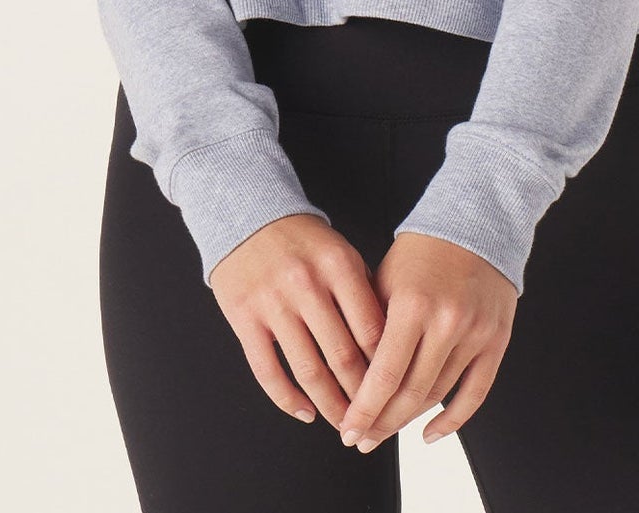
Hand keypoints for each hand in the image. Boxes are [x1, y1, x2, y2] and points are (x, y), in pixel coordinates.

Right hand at [209, 213, 386, 429]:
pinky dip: (287, 399)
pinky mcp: (244, 318)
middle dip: (361, 396)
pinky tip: (305, 412)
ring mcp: (273, 302)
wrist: (247, 214)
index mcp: (338, 265)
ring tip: (342, 423)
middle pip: (342, 356)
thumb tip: (392, 346)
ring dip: (329, 405)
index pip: (371, 329)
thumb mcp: (341, 253)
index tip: (394, 390)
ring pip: (308, 370)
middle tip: (372, 418)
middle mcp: (306, 284)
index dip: (386, 367)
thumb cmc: (303, 241)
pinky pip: (267, 371)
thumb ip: (364, 293)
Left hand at [338, 232, 516, 451]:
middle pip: (411, 392)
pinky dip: (452, 420)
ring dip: (409, 421)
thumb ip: (372, 327)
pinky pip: (475, 393)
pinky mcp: (496, 340)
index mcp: (412, 304)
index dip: (364, 409)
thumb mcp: (386, 280)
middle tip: (361, 440)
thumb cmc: (421, 252)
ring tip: (385, 432)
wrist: (474, 224)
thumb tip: (353, 382)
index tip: (348, 430)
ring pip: (438, 395)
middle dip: (382, 422)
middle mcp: (446, 321)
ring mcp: (475, 332)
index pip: (384, 374)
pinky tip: (428, 433)